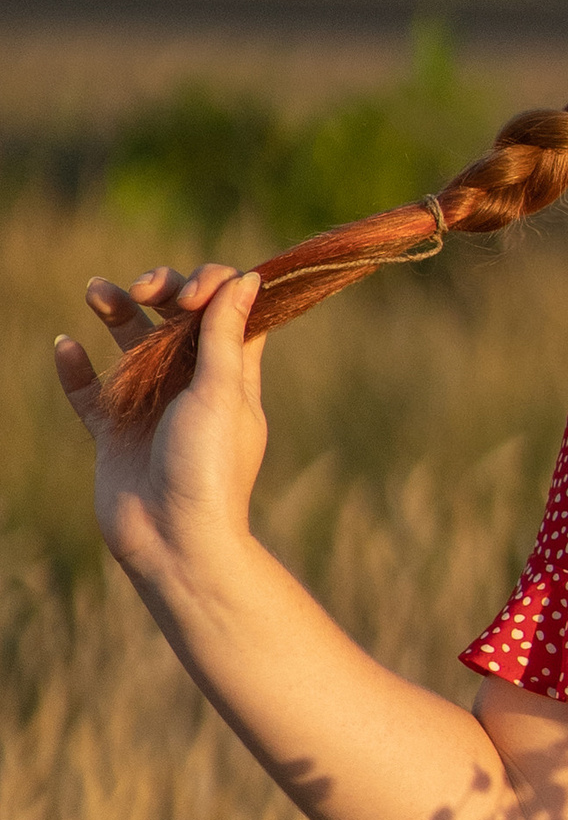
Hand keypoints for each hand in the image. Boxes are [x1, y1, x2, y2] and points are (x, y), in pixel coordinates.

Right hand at [54, 261, 266, 594]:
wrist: (174, 541)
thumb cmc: (208, 469)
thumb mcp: (222, 394)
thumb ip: (226, 336)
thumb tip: (249, 278)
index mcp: (231, 375)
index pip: (228, 311)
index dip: (211, 287)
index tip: (190, 298)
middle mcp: (192, 386)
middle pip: (176, 319)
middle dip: (160, 290)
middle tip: (143, 291)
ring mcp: (150, 407)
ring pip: (130, 344)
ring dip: (115, 312)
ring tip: (96, 292)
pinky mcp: (114, 433)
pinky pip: (89, 392)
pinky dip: (75, 368)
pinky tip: (66, 346)